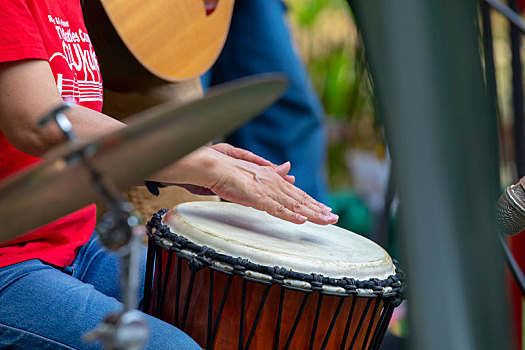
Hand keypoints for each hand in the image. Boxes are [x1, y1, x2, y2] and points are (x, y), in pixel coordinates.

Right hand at [206, 148, 337, 224]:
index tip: (326, 209)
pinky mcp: (257, 197)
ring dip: (311, 214)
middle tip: (334, 217)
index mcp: (274, 179)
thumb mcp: (256, 172)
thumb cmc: (231, 170)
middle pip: (301, 199)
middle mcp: (275, 183)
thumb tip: (289, 170)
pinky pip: (276, 209)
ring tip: (326, 220)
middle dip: (318, 209)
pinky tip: (301, 220)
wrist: (214, 166)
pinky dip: (290, 215)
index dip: (313, 202)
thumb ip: (274, 172)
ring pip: (294, 205)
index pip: (298, 194)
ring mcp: (267, 190)